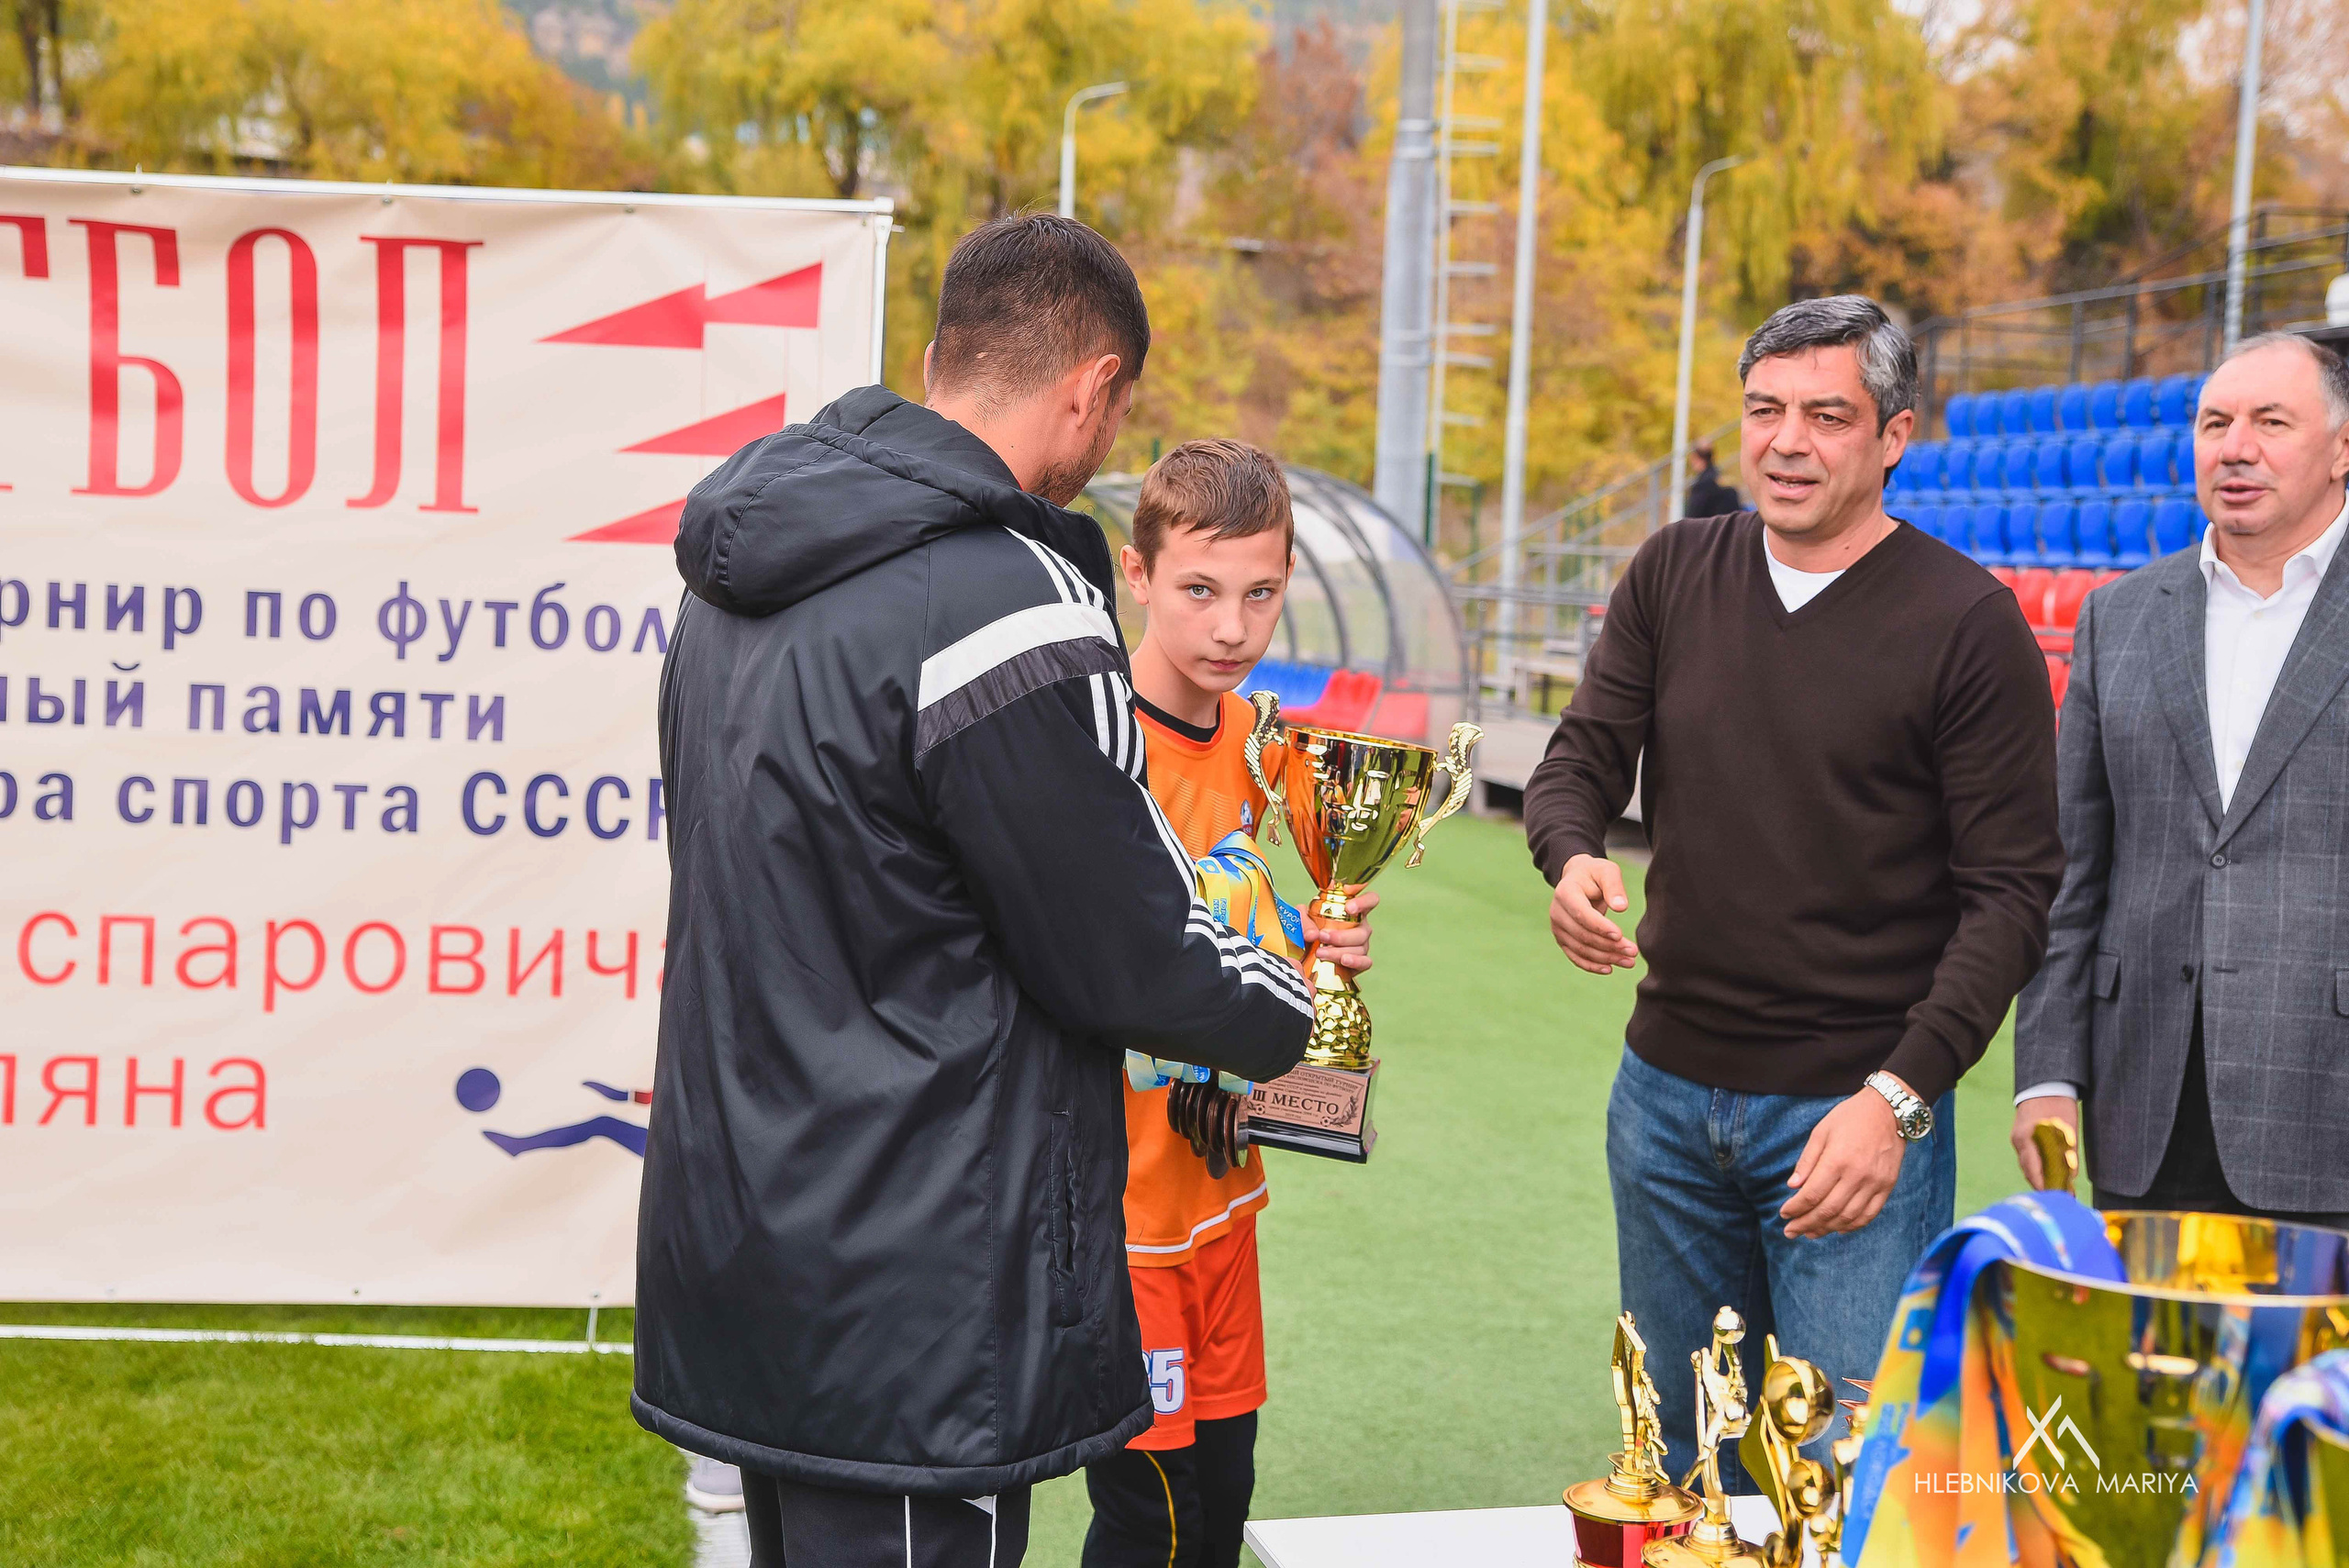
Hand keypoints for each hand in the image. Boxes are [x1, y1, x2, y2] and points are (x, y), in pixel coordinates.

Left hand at [1296, 890, 1377, 977]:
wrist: (1305, 953)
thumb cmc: (1309, 929)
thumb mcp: (1302, 919)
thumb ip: (1304, 921)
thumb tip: (1312, 934)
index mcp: (1353, 911)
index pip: (1370, 900)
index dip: (1364, 902)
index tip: (1349, 907)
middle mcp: (1361, 927)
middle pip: (1363, 930)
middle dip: (1342, 935)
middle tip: (1323, 936)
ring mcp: (1362, 945)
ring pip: (1360, 947)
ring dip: (1340, 950)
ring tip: (1321, 953)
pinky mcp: (1360, 962)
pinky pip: (1365, 962)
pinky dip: (1355, 961)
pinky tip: (1343, 961)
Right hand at [1548, 854, 1638, 973]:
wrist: (1578, 879)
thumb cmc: (1595, 874)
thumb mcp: (1607, 871)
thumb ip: (1614, 887)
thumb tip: (1621, 907)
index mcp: (1566, 893)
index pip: (1582, 914)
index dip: (1600, 927)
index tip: (1620, 935)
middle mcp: (1557, 912)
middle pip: (1582, 935)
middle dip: (1609, 946)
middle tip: (1633, 951)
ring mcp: (1558, 928)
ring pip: (1580, 949)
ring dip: (1605, 958)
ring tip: (1629, 961)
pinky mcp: (1562, 939)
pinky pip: (1575, 956)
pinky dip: (1592, 965)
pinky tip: (1609, 969)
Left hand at [1780, 1082, 1908, 1237]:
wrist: (1889, 1111)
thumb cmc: (1849, 1118)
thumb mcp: (1821, 1132)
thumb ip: (1807, 1161)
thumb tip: (1793, 1187)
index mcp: (1837, 1160)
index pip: (1812, 1194)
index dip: (1796, 1208)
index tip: (1784, 1214)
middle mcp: (1857, 1175)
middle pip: (1828, 1210)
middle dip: (1806, 1224)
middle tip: (1790, 1232)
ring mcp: (1875, 1183)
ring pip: (1848, 1217)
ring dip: (1827, 1229)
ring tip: (1810, 1233)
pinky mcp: (1887, 1186)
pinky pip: (1869, 1214)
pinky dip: (1852, 1226)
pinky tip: (1838, 1230)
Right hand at [2011, 1095, 2080, 1189]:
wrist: (2046, 1084)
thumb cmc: (2059, 1105)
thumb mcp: (2068, 1130)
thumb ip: (2068, 1154)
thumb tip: (2070, 1178)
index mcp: (2027, 1138)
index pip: (2033, 1169)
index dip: (2044, 1186)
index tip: (2057, 1197)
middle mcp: (2018, 1140)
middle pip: (2028, 1170)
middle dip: (2043, 1184)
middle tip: (2062, 1195)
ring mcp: (2018, 1139)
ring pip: (2028, 1165)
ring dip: (2041, 1176)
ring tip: (2060, 1186)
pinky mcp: (2021, 1137)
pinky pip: (2028, 1157)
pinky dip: (2039, 1166)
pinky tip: (2052, 1172)